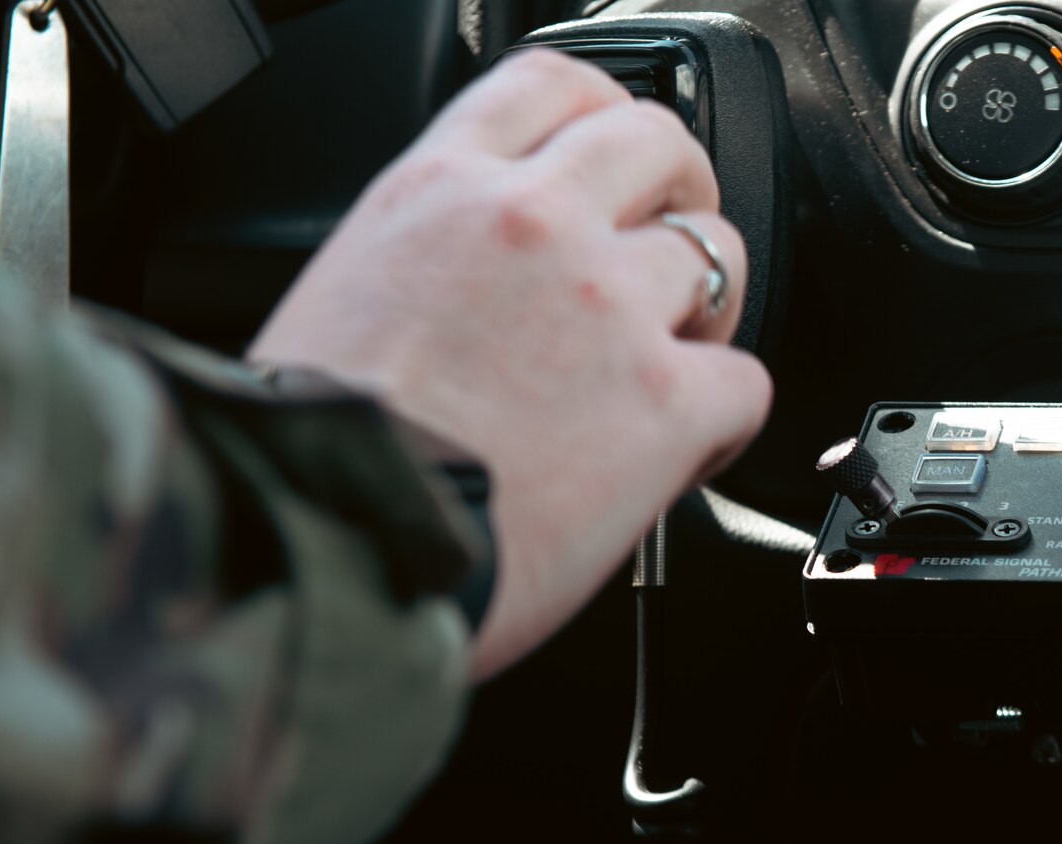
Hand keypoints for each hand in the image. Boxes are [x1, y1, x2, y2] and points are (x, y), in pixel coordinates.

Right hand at [250, 50, 770, 678]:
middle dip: (678, 189)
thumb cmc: (313, 452)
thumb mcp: (345, 296)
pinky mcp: (667, 400)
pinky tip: (683, 450)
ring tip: (675, 360)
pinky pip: (748, 382)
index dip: (601, 114)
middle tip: (668, 248)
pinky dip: (727, 417)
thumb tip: (481, 283)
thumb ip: (432, 256)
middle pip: (657, 142)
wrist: (332, 541)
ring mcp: (610, 304)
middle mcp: (533, 224)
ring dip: (706, 304)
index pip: (550, 85)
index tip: (614, 154)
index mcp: (439, 191)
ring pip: (716, 251)